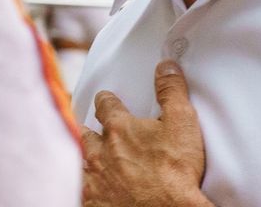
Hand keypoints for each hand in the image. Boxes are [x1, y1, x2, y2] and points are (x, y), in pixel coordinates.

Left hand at [81, 61, 211, 206]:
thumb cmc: (175, 173)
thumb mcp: (182, 123)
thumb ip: (172, 91)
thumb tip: (166, 66)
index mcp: (119, 129)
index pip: (105, 105)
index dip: (107, 101)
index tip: (106, 100)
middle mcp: (100, 152)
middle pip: (84, 133)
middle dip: (90, 130)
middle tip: (94, 130)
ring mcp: (93, 180)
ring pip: (79, 162)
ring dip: (84, 157)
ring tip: (91, 158)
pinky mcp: (91, 202)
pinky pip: (79, 190)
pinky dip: (84, 185)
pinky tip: (91, 186)